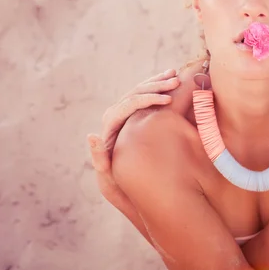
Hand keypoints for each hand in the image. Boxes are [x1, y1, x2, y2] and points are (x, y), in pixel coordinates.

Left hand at [87, 69, 180, 203]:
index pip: (128, 105)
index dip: (148, 100)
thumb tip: (92, 135)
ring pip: (141, 91)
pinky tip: (171, 81)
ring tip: (176, 76)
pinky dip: (158, 87)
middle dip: (156, 86)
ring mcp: (125, 115)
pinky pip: (146, 96)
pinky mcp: (135, 116)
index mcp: (110, 128)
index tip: (168, 100)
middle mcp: (115, 117)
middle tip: (177, 81)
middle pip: (135, 93)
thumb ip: (99, 158)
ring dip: (158, 82)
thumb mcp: (108, 180)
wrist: (130, 193)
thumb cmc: (121, 189)